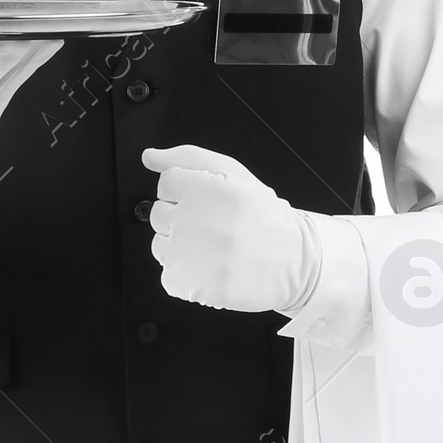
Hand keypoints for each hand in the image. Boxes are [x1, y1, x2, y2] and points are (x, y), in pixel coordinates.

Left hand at [142, 144, 318, 314]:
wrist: (293, 261)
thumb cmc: (263, 217)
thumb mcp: (231, 172)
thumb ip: (185, 158)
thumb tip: (149, 157)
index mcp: (205, 188)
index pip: (166, 183)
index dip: (187, 192)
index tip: (208, 203)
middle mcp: (193, 220)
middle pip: (159, 215)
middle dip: (182, 219)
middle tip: (214, 227)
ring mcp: (189, 255)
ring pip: (160, 247)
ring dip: (181, 249)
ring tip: (214, 249)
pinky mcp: (189, 285)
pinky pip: (169, 277)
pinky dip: (187, 277)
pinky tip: (212, 269)